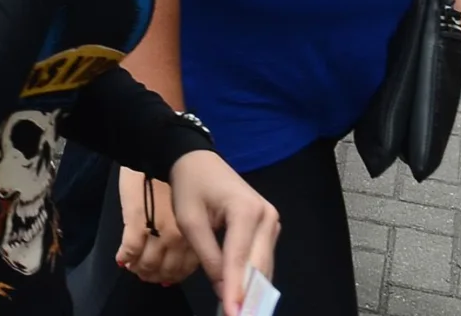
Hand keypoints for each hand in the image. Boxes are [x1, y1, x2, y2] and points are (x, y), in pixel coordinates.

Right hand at [115, 167, 199, 287]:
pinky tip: (122, 258)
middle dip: (153, 275)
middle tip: (144, 272)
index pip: (184, 269)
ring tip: (133, 265)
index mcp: (193, 234)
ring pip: (147, 263)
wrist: (156, 150)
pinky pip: (130, 248)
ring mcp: (157, 228)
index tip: (161, 276)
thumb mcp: (187, 214)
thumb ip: (186, 243)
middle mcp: (179, 236)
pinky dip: (125, 256)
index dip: (171, 276)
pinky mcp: (137, 218)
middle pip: (165, 270)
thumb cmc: (173, 181)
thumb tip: (171, 273)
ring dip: (139, 269)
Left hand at [163, 150, 278, 313]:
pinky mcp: (268, 227)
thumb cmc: (189, 187)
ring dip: (253, 291)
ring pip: (264, 265)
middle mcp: (267, 216)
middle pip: (259, 265)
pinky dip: (252, 278)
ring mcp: (271, 221)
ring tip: (241, 311)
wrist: (196, 160)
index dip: (237, 289)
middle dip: (249, 296)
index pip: (241, 258)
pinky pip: (261, 258)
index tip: (233, 313)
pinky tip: (244, 296)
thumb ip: (208, 257)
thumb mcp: (190, 222)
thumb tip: (225, 292)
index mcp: (246, 210)